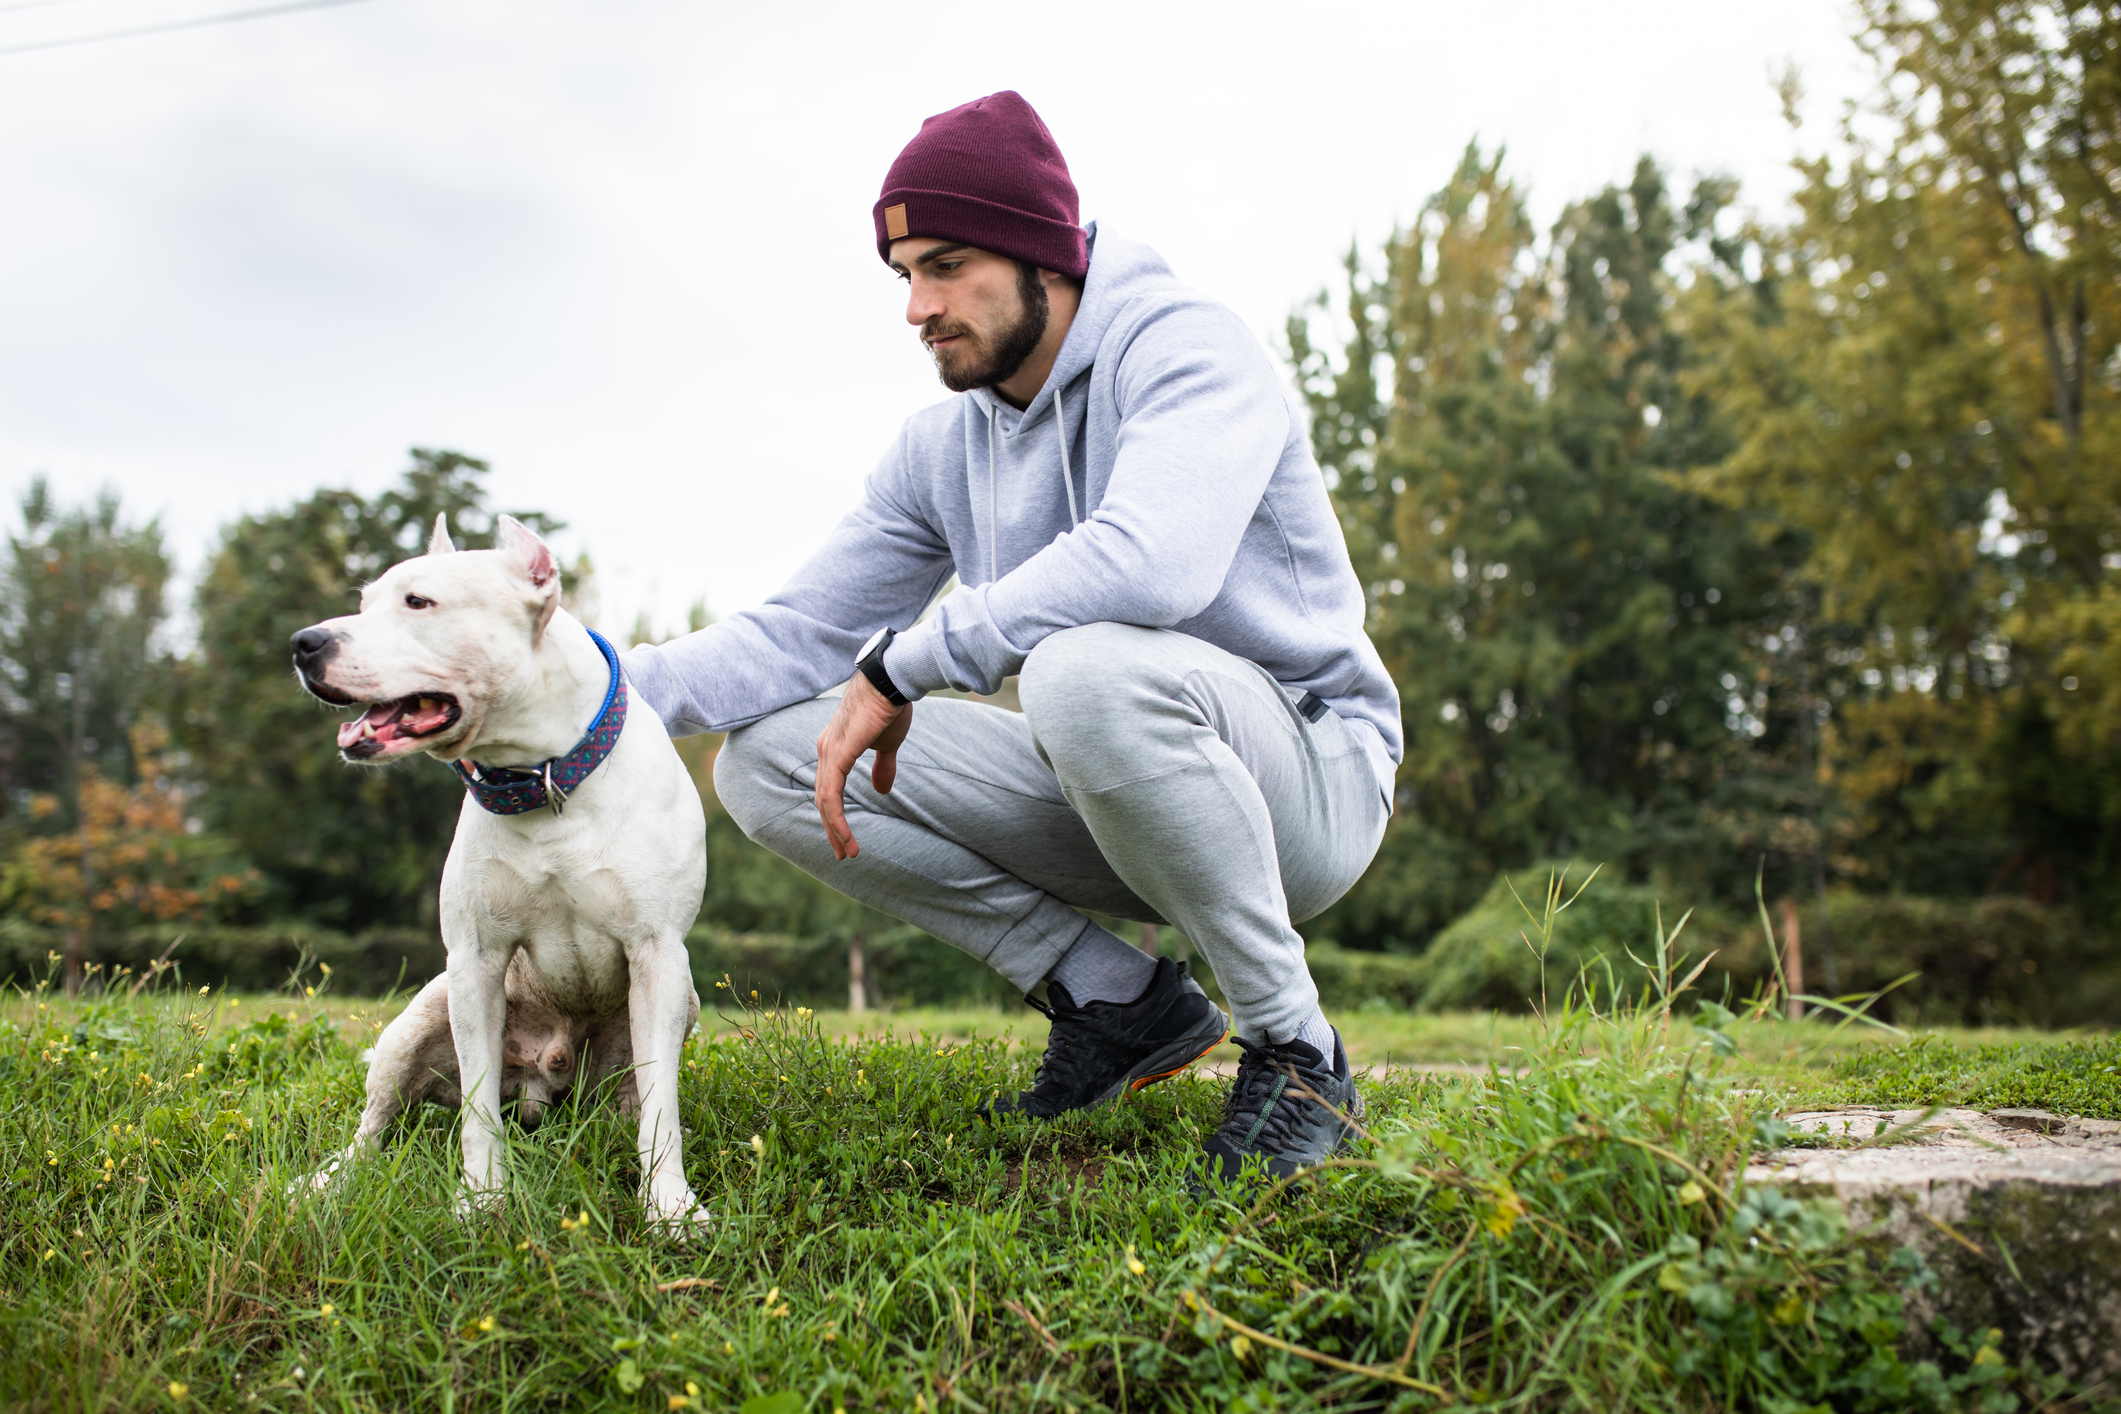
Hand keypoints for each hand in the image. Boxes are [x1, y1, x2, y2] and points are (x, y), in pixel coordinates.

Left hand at [814, 673, 912, 860]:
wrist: (892, 681)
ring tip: (847, 852)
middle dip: (831, 828)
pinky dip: (836, 817)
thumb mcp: (888, 744)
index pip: (828, 788)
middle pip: (821, 798)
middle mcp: (825, 751)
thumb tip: (881, 790)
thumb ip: (882, 766)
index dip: (835, 814)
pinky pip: (831, 794)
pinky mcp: (837, 754)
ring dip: (834, 829)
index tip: (845, 838)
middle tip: (842, 853)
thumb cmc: (891, 706)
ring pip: (824, 800)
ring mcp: (829, 752)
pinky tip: (845, 835)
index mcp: (835, 748)